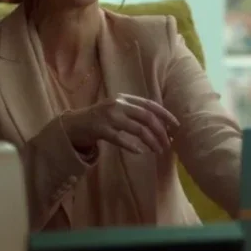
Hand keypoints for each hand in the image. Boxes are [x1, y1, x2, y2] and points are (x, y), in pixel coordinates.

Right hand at [62, 93, 179, 153]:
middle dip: (161, 132)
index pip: (150, 105)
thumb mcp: (118, 109)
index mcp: (125, 98)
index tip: (176, 126)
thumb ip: (134, 112)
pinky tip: (141, 152)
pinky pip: (121, 139)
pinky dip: (133, 146)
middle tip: (168, 144)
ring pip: (138, 129)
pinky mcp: (101, 129)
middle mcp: (118, 105)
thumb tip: (161, 125)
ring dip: (151, 141)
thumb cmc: (100, 118)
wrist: (75, 124)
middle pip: (147, 117)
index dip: (165, 115)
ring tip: (158, 150)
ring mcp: (109, 117)